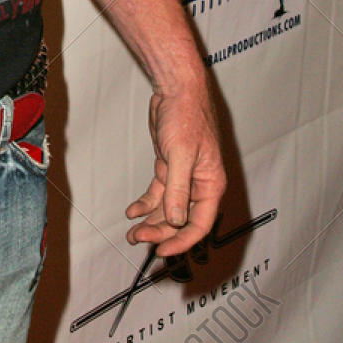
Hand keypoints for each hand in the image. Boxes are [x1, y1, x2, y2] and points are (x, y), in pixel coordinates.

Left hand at [125, 80, 225, 256]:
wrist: (176, 91)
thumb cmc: (186, 117)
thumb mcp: (180, 155)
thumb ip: (178, 189)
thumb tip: (176, 221)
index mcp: (211, 185)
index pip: (199, 225)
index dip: (180, 241)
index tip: (161, 251)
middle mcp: (199, 185)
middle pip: (180, 220)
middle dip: (159, 232)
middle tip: (136, 239)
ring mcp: (183, 178)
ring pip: (167, 209)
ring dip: (150, 222)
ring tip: (131, 233)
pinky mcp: (168, 168)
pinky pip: (159, 194)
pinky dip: (145, 204)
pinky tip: (132, 212)